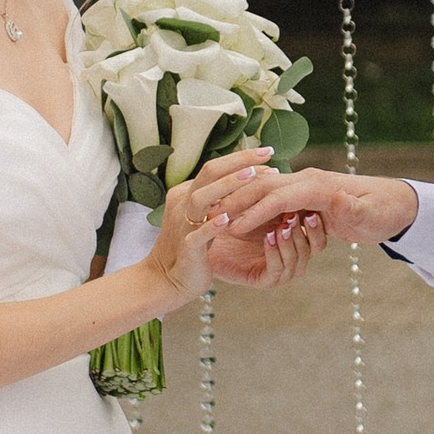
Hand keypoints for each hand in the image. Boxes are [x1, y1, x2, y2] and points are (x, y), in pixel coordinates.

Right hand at [146, 150, 267, 313]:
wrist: (166, 280)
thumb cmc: (191, 247)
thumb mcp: (203, 217)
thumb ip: (218, 199)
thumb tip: (249, 178)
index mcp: (186, 194)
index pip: (214, 168)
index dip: (241, 159)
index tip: (267, 154)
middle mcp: (182, 204)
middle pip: (208, 173)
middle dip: (239, 162)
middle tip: (266, 155)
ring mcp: (182, 225)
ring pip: (201, 198)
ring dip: (227, 186)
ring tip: (252, 176)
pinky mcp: (186, 248)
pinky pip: (197, 234)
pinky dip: (212, 226)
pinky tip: (228, 220)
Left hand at [204, 207, 327, 288]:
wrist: (195, 255)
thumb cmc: (220, 222)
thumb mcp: (249, 204)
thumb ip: (267, 196)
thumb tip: (277, 168)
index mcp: (289, 238)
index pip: (313, 231)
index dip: (315, 218)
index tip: (312, 198)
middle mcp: (287, 255)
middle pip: (312, 247)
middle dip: (309, 230)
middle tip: (306, 214)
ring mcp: (278, 270)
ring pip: (297, 260)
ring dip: (293, 241)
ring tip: (287, 224)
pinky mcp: (264, 281)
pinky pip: (276, 270)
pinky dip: (275, 252)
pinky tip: (269, 237)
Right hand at [211, 163, 419, 252]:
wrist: (393, 202)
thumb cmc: (382, 211)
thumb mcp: (372, 216)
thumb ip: (354, 210)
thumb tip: (340, 200)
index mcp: (319, 185)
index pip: (280, 196)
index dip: (255, 212)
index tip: (232, 227)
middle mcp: (308, 180)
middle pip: (265, 188)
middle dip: (238, 203)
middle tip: (210, 219)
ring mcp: (305, 185)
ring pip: (264, 191)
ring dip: (241, 203)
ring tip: (216, 218)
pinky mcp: (304, 194)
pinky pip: (272, 198)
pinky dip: (252, 205)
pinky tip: (238, 217)